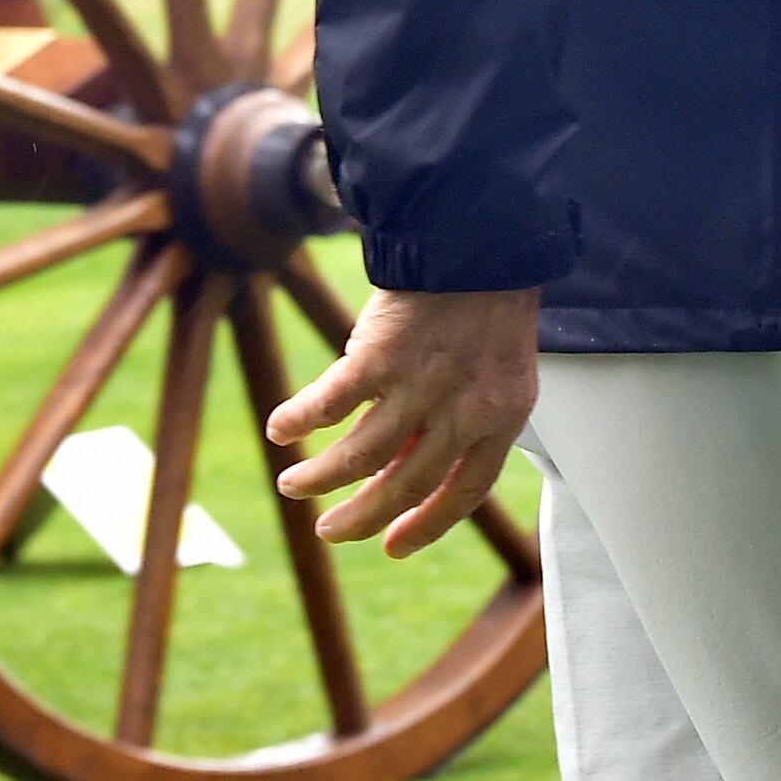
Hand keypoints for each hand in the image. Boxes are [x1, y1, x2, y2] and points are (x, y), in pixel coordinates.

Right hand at [263, 285, 539, 555]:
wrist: (477, 235)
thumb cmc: (489, 298)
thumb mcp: (500, 368)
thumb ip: (466, 415)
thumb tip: (413, 461)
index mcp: (501, 418)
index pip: (464, 492)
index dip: (427, 525)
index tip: (392, 546)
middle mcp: (462, 412)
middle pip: (405, 485)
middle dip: (361, 517)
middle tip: (329, 532)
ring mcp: (419, 386)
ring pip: (360, 456)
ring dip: (320, 479)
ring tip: (293, 485)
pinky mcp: (378, 356)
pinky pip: (329, 404)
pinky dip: (299, 421)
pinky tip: (279, 429)